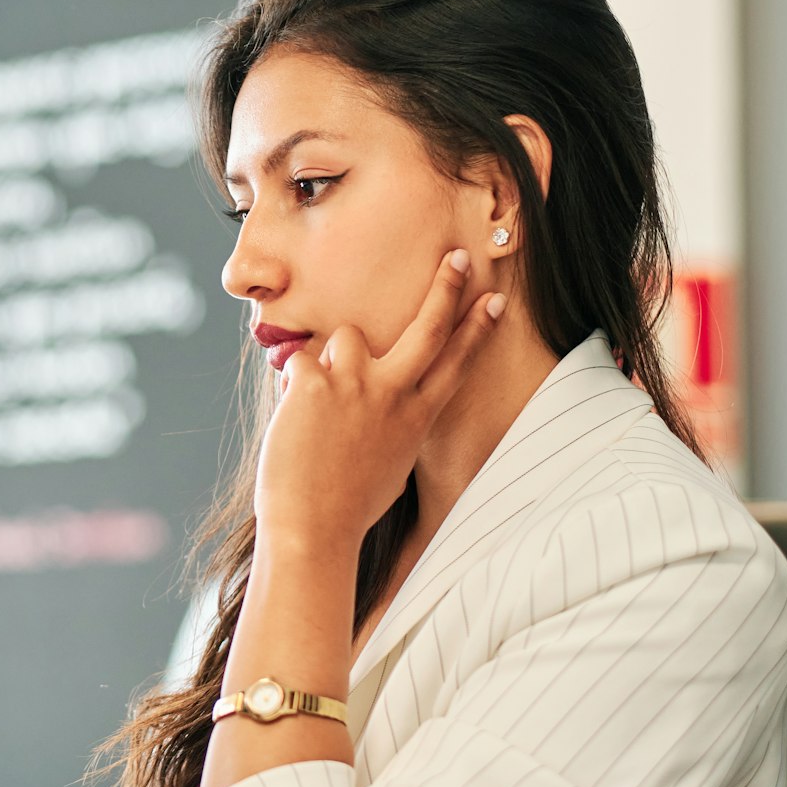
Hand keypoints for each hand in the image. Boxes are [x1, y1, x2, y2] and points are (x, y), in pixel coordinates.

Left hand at [255, 250, 504, 547]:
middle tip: (457, 257)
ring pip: (347, 337)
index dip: (477, 329)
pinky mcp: (314, 381)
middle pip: (428, 328)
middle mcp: (393, 394)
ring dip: (331, 359)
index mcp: (416, 417)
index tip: (495, 298)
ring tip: (318, 404)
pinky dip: (291, 384)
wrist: (314, 528)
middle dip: (447, 288)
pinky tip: (290, 419)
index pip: (455, 363)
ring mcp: (356, 384)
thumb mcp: (389, 465)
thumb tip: (380, 404)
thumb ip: (391, 424)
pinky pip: (298, 361)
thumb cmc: (348, 507)